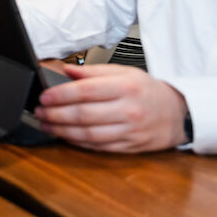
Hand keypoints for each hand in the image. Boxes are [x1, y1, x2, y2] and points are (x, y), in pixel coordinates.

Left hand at [34, 63, 188, 152]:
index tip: (44, 96)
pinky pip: (98, 147)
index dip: (61, 95)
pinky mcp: (130, 147)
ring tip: (46, 123)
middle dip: (56, 114)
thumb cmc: (147, 91)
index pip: (86, 91)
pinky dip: (78, 142)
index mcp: (126, 87)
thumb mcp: (124, 72)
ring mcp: (130, 131)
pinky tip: (64, 135)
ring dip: (62, 130)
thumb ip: (94, 71)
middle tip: (39, 111)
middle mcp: (129, 110)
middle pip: (84, 115)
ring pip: (89, 134)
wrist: (178, 113)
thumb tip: (67, 70)